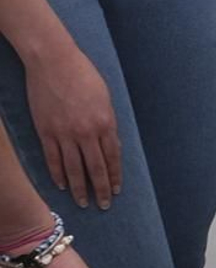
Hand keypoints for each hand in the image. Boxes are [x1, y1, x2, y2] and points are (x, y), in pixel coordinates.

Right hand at [26, 40, 121, 210]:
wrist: (53, 61)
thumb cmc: (83, 74)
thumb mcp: (105, 97)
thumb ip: (107, 122)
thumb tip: (109, 143)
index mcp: (105, 122)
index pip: (112, 158)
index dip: (115, 176)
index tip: (116, 191)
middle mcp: (86, 132)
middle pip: (95, 168)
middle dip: (101, 189)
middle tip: (103, 205)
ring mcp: (65, 133)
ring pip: (74, 169)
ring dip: (80, 188)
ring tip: (83, 202)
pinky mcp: (46, 131)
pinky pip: (53, 159)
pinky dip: (58, 174)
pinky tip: (62, 185)